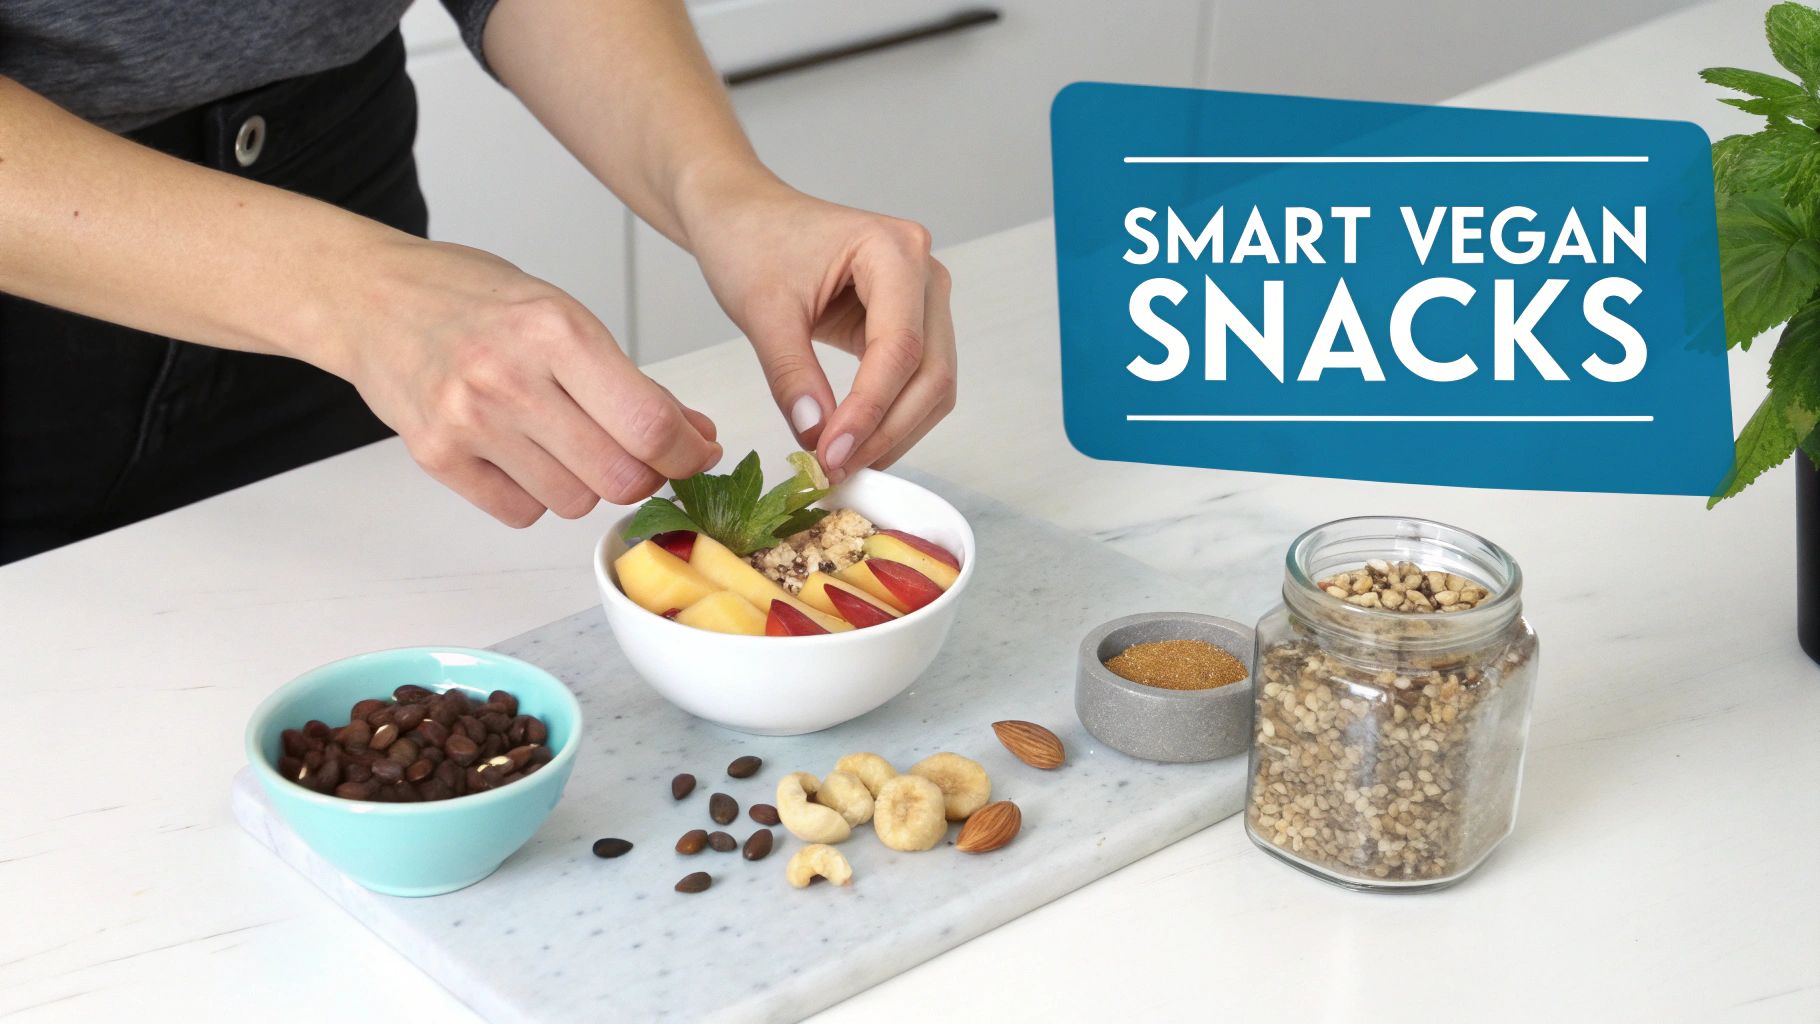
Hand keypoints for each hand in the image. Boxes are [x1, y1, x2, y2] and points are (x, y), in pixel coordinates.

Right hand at [320, 237, 720, 525]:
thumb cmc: (472, 300)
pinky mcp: (437, 456)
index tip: (695, 455)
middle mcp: (510, 377)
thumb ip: (631, 382)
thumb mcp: (563, 315)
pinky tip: (520, 453)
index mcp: (555, 330)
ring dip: (586, 485)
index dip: (687, 453)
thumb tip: (695, 436)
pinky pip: (520, 512)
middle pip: (618, 476)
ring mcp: (468, 421)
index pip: (648, 424)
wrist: (370, 298)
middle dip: (643, 475)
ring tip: (562, 441)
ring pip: (574, 503)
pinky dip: (534, 495)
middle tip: (637, 456)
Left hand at [685, 179, 955, 482]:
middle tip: (837, 469)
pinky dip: (890, 417)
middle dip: (887, 430)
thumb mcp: (762, 311)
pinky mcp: (910, 321)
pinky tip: (853, 441)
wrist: (744, 216)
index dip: (870, 410)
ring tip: (842, 462)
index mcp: (894, 250)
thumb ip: (792, 375)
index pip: (898, 346)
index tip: (832, 455)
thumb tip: (817, 437)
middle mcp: (923, 271)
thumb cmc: (751, 240)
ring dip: (894, 431)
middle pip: (930, 372)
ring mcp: (923, 297)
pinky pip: (916, 381)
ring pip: (932, 384)